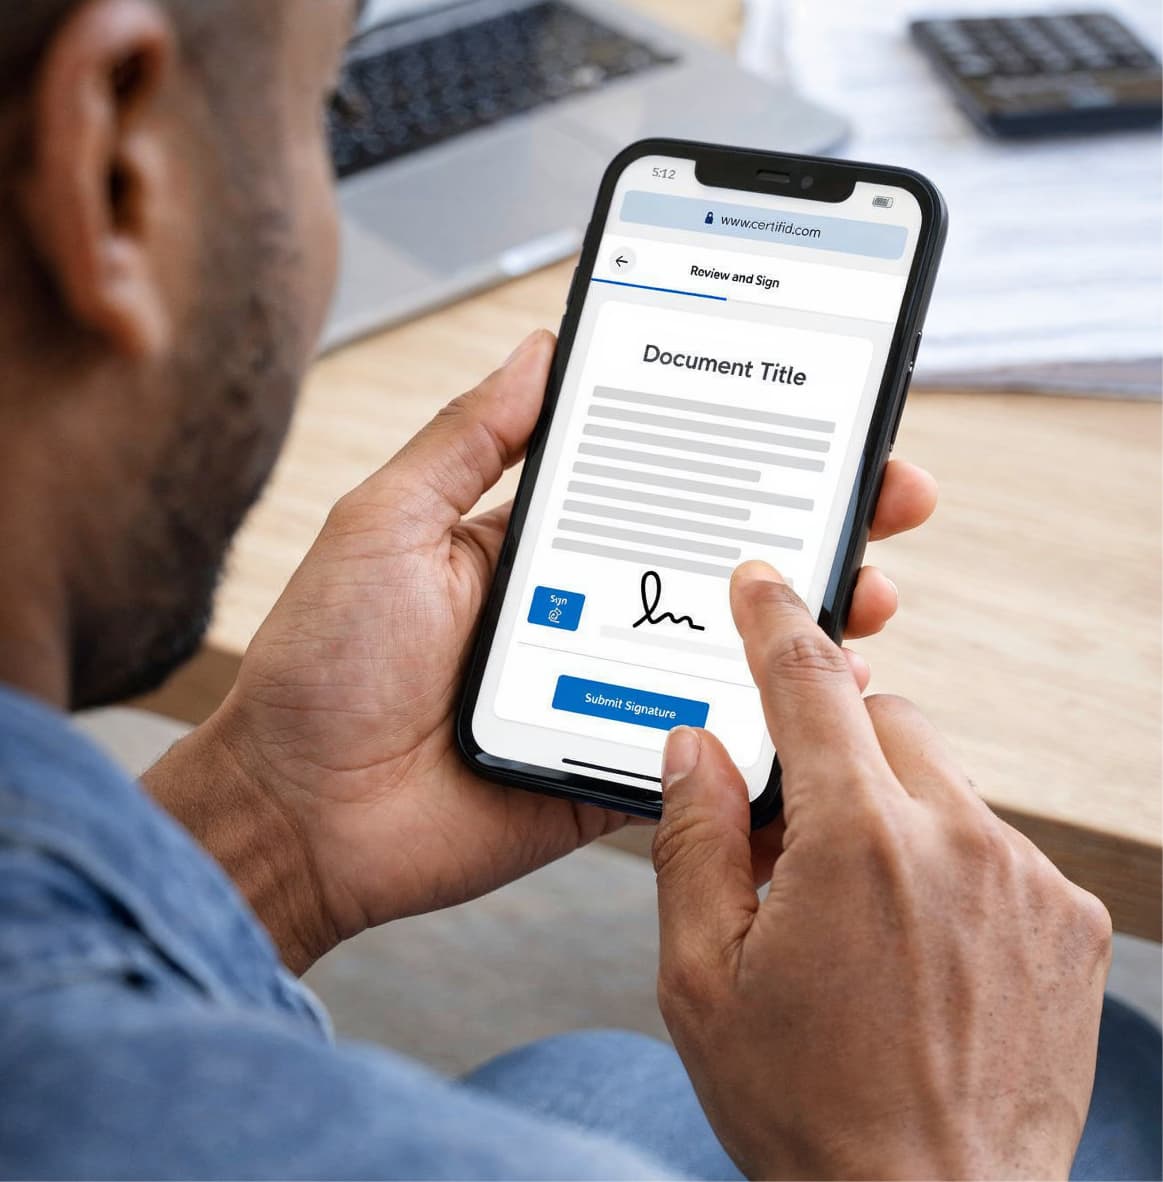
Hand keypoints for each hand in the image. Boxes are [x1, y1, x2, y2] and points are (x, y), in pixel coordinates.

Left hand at [150, 330, 935, 970]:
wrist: (297, 815)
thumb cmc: (324, 664)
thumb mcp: (387, 523)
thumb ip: (469, 441)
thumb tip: (541, 347)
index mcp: (539, 543)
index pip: (663, 481)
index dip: (741, 448)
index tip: (819, 414)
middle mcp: (588, 608)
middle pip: (720, 558)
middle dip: (811, 524)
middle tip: (888, 496)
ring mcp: (610, 691)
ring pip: (732, 649)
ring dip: (809, 620)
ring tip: (873, 592)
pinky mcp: (617, 767)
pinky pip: (710, 743)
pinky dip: (773, 725)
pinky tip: (829, 697)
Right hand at [652, 562, 1111, 1180]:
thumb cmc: (806, 1108)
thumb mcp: (701, 980)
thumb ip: (692, 841)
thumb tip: (695, 748)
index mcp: (855, 847)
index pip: (811, 687)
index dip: (777, 623)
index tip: (764, 583)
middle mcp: (956, 843)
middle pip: (887, 721)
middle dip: (834, 750)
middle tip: (794, 836)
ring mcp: (1025, 880)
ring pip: (940, 782)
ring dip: (891, 813)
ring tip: (859, 916)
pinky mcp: (1068, 919)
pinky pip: (994, 840)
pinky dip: (948, 861)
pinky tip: (921, 944)